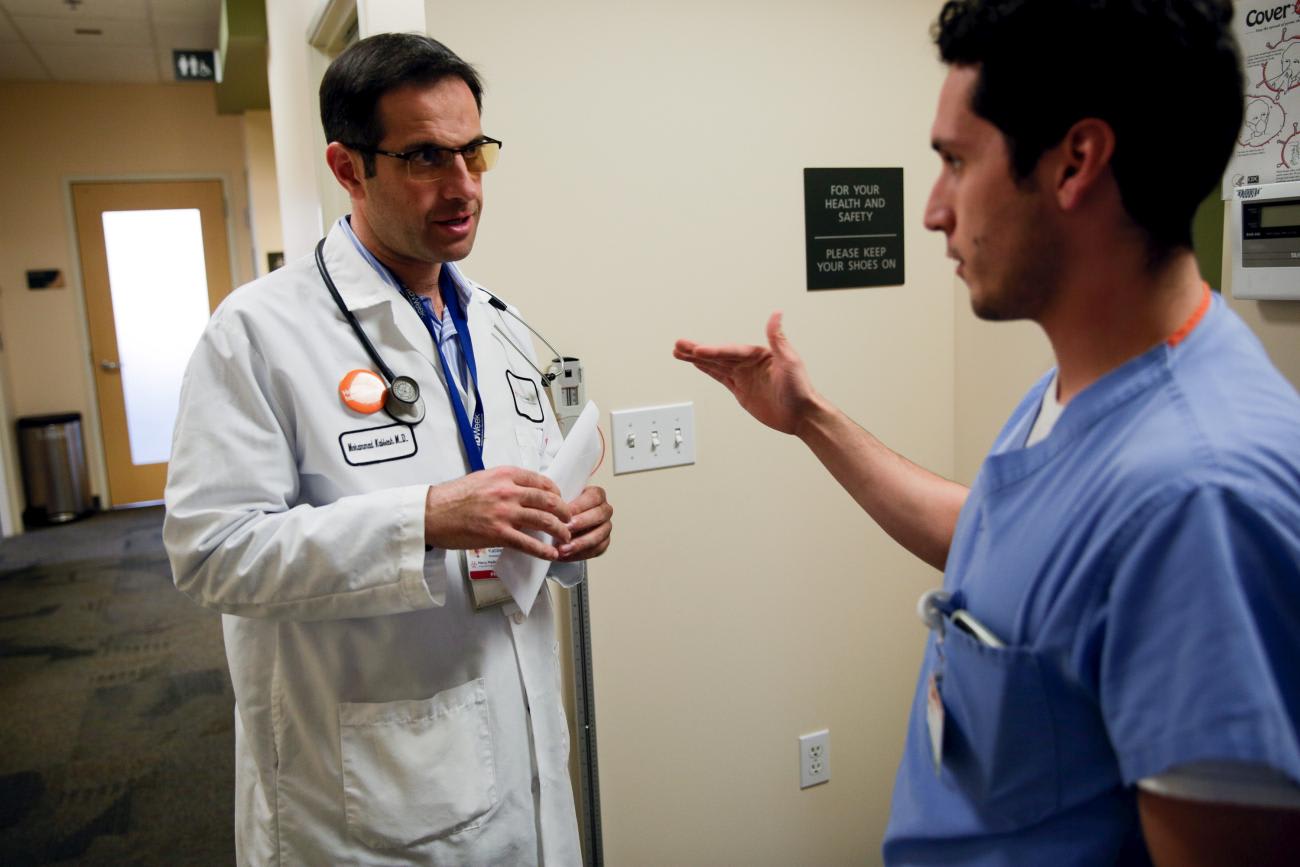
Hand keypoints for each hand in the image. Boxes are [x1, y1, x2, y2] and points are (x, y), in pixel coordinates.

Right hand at [425, 466, 571, 559]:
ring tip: (565, 536)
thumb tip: (524, 492)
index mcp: (505, 475)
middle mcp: (507, 491)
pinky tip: (551, 554)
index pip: (541, 481)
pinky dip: (543, 550)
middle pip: (548, 500)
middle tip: (569, 519)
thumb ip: (505, 483)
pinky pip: (528, 543)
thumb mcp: (483, 479)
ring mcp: (504, 513)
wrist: (431, 513)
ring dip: (559, 530)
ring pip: (543, 520)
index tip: (560, 499)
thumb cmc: (453, 497)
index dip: (556, 492)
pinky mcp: (498, 534)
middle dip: (563, 511)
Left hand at [557, 485, 612, 561]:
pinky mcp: (603, 542)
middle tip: (566, 530)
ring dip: (580, 543)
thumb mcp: (559, 500)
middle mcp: (604, 510)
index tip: (566, 514)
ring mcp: (606, 527)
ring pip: (599, 535)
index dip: (580, 506)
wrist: (562, 525)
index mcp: (597, 495)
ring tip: (563, 549)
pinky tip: (567, 555)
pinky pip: (596, 550)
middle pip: (600, 515)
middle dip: (582, 523)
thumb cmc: (561, 510)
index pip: (594, 497)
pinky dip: (581, 554)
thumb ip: (558, 501)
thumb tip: (551, 503)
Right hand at [673, 312, 817, 435]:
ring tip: (679, 352)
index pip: (731, 351)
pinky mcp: (741, 390)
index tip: (698, 350)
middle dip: (697, 350)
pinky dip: (707, 370)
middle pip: (718, 355)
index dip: (714, 351)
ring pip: (715, 365)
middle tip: (679, 344)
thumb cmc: (800, 388)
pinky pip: (720, 377)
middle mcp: (749, 363)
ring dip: (697, 359)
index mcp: (759, 354)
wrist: (801, 415)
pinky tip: (696, 364)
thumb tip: (776, 315)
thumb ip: (778, 338)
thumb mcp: (790, 361)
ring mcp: (743, 376)